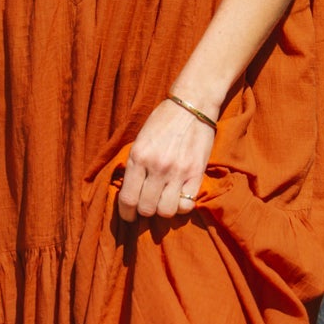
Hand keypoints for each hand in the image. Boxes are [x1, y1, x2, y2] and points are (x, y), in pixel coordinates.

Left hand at [117, 96, 213, 223]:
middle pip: (146, 209)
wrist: (192, 106)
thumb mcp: (140, 140)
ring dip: (163, 210)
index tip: (129, 217)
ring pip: (166, 211)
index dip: (126, 213)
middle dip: (144, 212)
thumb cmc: (163, 121)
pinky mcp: (196, 173)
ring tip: (163, 202)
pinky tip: (178, 197)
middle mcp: (157, 167)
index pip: (128, 199)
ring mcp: (178, 171)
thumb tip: (129, 192)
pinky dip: (181, 206)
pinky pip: (187, 205)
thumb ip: (135, 165)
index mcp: (138, 157)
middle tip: (146, 208)